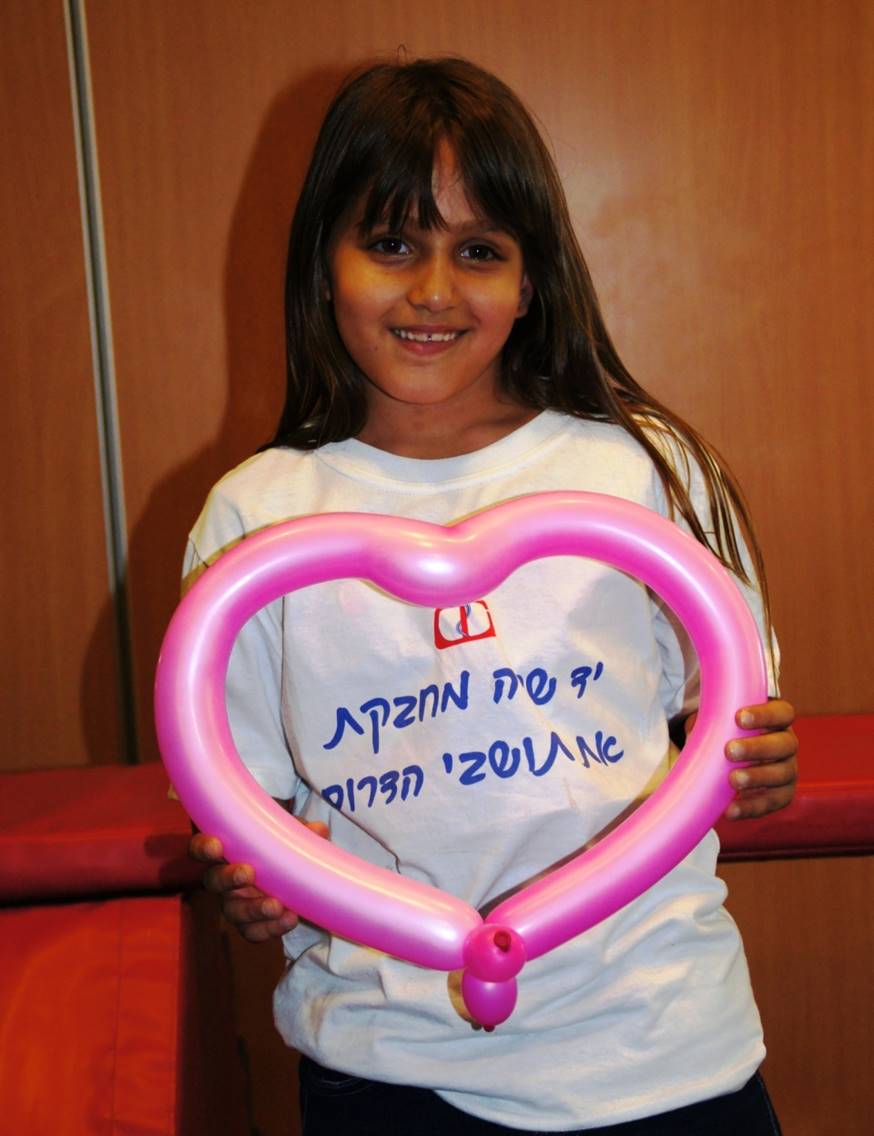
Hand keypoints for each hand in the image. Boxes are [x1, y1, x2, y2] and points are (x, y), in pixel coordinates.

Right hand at [189, 821, 328, 941]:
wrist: (289, 871)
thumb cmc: (278, 843)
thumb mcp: (287, 832)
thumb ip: (299, 830)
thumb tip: (318, 830)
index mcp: (225, 851)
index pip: (201, 848)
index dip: (203, 848)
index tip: (217, 845)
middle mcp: (223, 878)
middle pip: (213, 882)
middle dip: (228, 879)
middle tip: (248, 874)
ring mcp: (235, 903)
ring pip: (233, 912)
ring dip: (253, 910)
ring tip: (276, 905)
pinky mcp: (250, 923)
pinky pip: (253, 932)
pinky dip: (270, 928)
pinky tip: (290, 919)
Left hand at [685, 698, 798, 819]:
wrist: (731, 758)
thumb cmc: (726, 731)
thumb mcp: (719, 720)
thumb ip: (711, 721)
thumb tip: (694, 732)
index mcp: (777, 719)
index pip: (782, 713)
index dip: (765, 715)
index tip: (739, 718)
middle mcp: (787, 744)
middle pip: (785, 744)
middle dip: (758, 747)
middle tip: (729, 750)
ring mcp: (787, 770)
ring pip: (782, 774)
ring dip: (757, 777)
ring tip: (732, 780)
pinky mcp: (782, 794)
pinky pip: (772, 802)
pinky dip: (751, 807)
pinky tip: (731, 810)